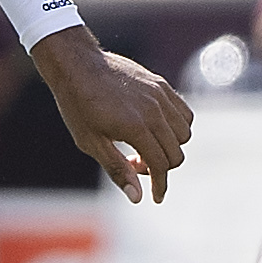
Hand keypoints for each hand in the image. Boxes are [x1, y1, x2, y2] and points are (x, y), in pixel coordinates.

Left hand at [32, 25, 191, 202]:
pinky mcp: (161, 85)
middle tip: (137, 165)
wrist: (77, 65)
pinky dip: (177, 127)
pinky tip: (155, 129)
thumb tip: (138, 197)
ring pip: (184, 133)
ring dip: (171, 147)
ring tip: (146, 146)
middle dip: (162, 168)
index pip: (161, 165)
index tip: (156, 197)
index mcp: (135, 128)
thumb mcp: (91, 143)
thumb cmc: (78, 106)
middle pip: (176, 152)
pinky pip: (183, 112)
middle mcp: (153, 111)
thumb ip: (118, 169)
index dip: (160, 186)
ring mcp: (159, 95)